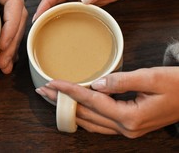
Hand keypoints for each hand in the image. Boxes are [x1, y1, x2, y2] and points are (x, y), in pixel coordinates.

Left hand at [36, 67, 178, 137]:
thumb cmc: (178, 86)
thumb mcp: (152, 78)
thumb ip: (122, 80)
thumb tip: (97, 83)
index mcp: (130, 117)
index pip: (91, 101)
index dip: (70, 91)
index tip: (52, 82)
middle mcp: (126, 128)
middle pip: (85, 114)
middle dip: (62, 102)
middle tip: (43, 90)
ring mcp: (127, 130)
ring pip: (90, 121)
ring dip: (69, 109)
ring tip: (52, 98)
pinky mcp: (129, 126)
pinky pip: (99, 124)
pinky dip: (83, 115)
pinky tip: (73, 108)